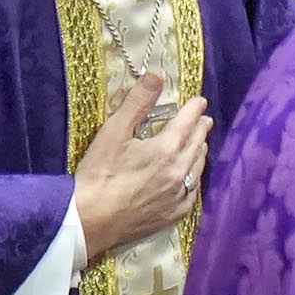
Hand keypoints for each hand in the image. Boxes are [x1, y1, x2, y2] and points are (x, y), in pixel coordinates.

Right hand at [69, 72, 210, 259]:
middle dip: (200, 129)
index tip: (199, 101)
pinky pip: (192, 194)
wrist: (91, 219)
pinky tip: (192, 179)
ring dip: (200, 152)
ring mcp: (177, 196)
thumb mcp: (114, 131)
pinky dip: (194, 180)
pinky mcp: (172, 215)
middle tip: (204, 120)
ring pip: (197, 169)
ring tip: (201, 145)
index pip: (187, 122)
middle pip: (196, 144)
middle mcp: (178, 172)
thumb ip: (138, 102)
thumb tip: (155, 75)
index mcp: (166, 149)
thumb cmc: (100, 174)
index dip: (194, 109)